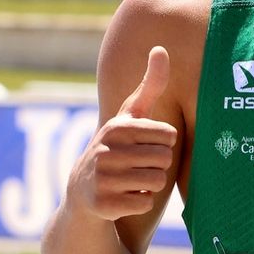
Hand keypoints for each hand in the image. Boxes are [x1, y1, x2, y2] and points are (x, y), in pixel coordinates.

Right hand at [67, 46, 177, 221]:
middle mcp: (107, 151)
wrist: (83, 190)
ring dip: (149, 184)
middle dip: (156, 164)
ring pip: (157, 182)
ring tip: (130, 179)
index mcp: (118, 127)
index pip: (170, 136)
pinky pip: (145, 203)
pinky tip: (122, 196)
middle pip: (165, 159)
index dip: (162, 143)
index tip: (143, 145)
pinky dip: (139, 202)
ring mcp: (103, 179)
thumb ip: (150, 85)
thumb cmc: (117, 146)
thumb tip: (161, 48)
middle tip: (135, 165)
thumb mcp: (130, 116)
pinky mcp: (104, 205)